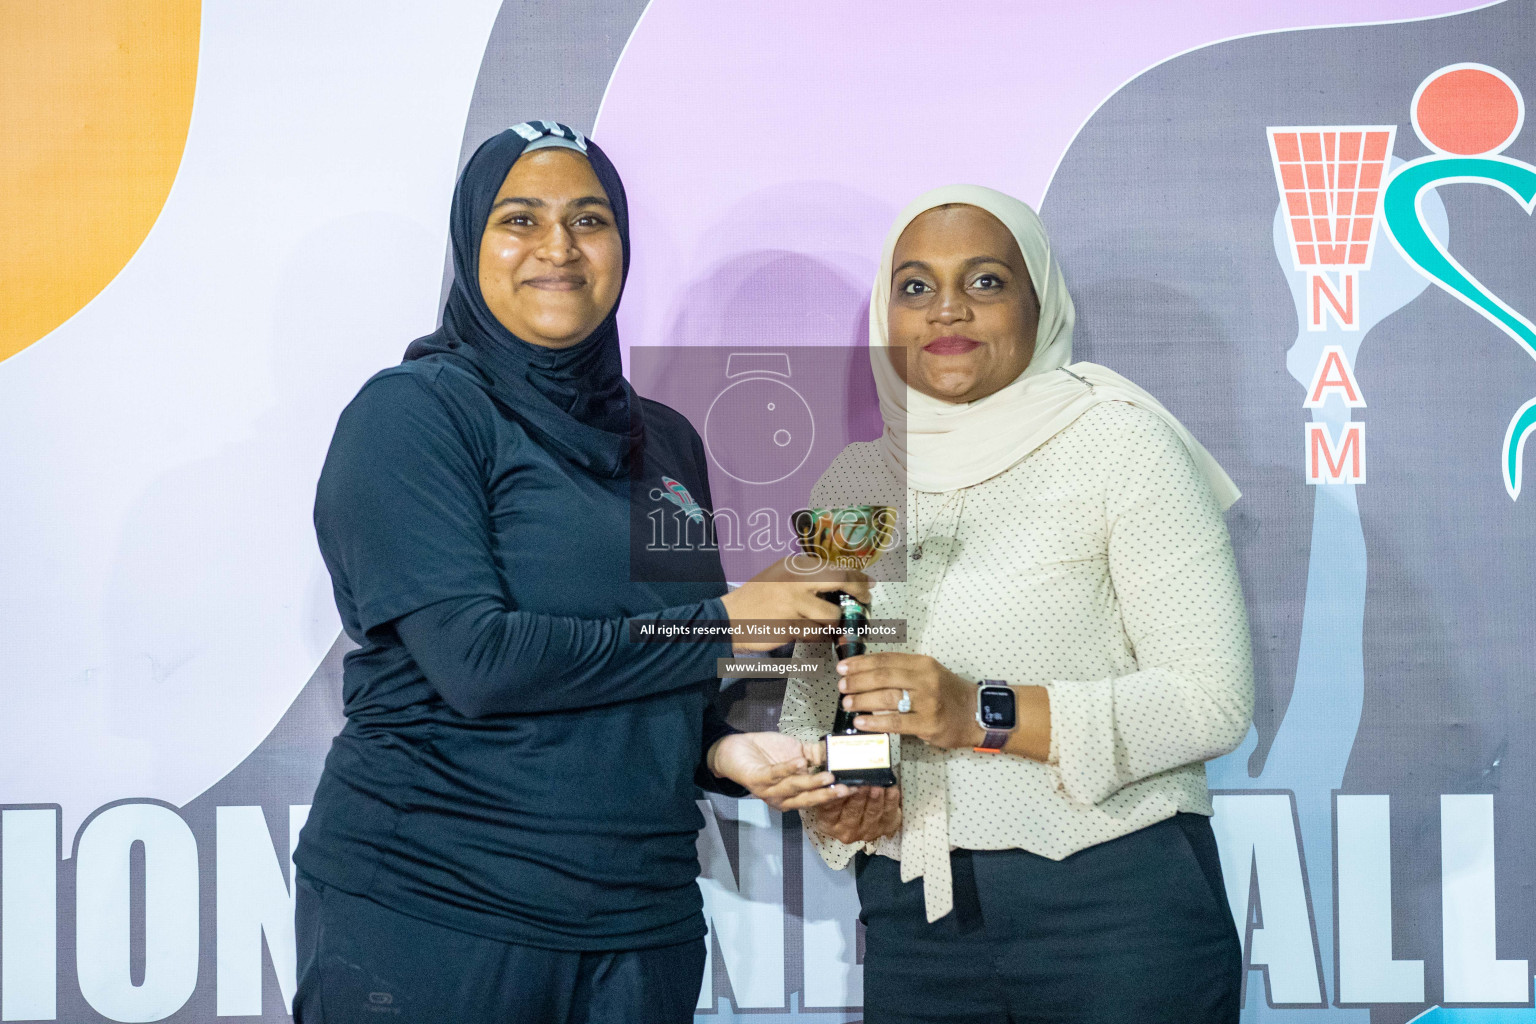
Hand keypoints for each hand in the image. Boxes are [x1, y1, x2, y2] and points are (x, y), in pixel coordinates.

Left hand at [707, 732, 851, 811]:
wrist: (735, 749)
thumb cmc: (768, 753)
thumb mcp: (797, 753)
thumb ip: (816, 756)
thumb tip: (838, 753)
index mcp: (794, 796)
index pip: (818, 797)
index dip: (836, 793)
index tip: (856, 787)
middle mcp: (783, 799)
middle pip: (808, 799)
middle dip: (828, 795)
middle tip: (847, 788)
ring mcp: (769, 791)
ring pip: (794, 788)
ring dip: (811, 783)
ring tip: (828, 775)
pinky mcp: (756, 779)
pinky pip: (775, 775)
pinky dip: (788, 768)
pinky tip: (801, 761)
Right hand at [719, 555, 871, 652]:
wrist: (729, 618)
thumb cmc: (757, 598)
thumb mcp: (780, 576)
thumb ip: (807, 578)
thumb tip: (843, 585)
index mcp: (795, 565)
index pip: (836, 567)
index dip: (857, 577)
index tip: (867, 585)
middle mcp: (796, 579)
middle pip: (841, 581)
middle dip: (858, 594)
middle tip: (864, 603)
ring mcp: (794, 603)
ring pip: (832, 615)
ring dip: (834, 623)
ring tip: (827, 625)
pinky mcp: (791, 626)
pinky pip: (818, 634)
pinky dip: (820, 636)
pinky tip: (811, 633)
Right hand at [807, 785, 902, 844]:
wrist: (865, 809)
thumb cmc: (844, 795)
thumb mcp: (831, 790)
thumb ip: (829, 782)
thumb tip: (827, 766)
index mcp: (828, 821)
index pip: (828, 808)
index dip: (834, 797)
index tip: (840, 786)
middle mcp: (845, 830)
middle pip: (852, 812)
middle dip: (858, 797)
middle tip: (861, 785)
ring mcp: (865, 831)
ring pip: (871, 814)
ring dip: (875, 799)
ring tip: (876, 786)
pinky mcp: (884, 828)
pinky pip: (888, 813)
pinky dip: (890, 800)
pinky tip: (891, 789)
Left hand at [836, 652, 980, 749]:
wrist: (977, 714)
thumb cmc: (947, 694)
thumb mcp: (928, 673)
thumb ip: (901, 672)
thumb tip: (864, 674)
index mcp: (923, 663)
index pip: (886, 659)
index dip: (861, 663)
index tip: (843, 667)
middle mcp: (926, 679)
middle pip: (884, 676)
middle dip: (858, 681)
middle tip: (841, 686)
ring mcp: (928, 702)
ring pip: (888, 697)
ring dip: (862, 700)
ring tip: (847, 703)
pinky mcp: (928, 724)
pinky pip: (896, 721)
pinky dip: (875, 721)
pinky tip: (860, 723)